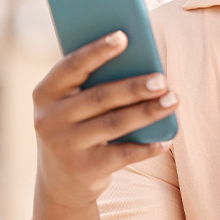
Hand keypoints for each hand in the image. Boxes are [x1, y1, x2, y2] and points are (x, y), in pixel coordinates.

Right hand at [31, 31, 177, 208]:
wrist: (60, 182)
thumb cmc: (76, 127)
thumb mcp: (72, 104)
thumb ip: (94, 83)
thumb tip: (140, 60)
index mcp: (45, 93)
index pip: (71, 66)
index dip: (97, 51)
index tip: (123, 36)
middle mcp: (49, 119)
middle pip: (99, 97)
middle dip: (134, 87)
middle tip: (162, 79)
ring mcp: (65, 146)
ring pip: (115, 124)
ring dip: (148, 111)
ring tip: (173, 100)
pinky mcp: (84, 169)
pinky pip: (123, 154)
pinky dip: (148, 146)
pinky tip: (166, 139)